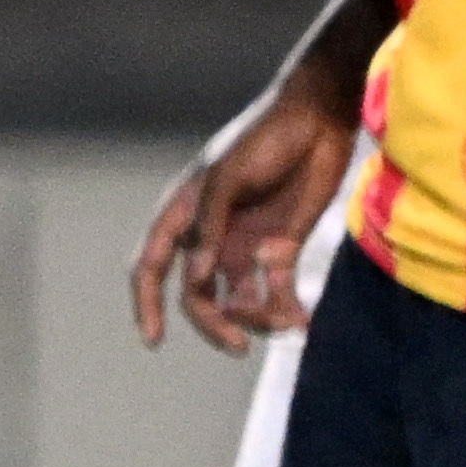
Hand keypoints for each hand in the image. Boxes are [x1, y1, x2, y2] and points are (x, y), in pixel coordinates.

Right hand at [131, 66, 361, 355]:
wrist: (318, 121)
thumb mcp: (228, 178)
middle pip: (198, 294)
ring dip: (256, 318)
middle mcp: (210, 237)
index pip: (151, 266)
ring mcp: (245, 244)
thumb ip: (210, 228)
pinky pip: (277, 289)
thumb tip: (194, 280)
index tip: (154, 340)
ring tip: (286, 322)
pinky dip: (286, 308)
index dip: (147, 304)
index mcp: (184, 216)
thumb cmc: (263, 139)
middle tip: (238, 345)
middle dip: (214, 322)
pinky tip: (301, 322)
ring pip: (238, 298)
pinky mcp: (282, 247)